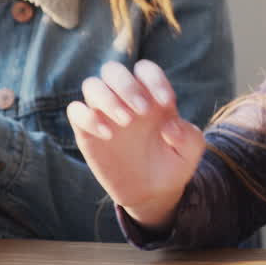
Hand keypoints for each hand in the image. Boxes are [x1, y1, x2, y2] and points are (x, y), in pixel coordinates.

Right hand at [67, 60, 205, 231]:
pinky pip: (75, 111)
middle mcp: (123, 100)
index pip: (145, 70)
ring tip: (126, 122)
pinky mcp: (87, 133)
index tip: (167, 103)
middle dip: (127, 85)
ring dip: (107, 98)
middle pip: (112, 70)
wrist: (151, 194)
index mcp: (150, 96)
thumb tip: (170, 125)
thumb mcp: (190, 152)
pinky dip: (87, 117)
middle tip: (142, 111)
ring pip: (91, 85)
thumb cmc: (172, 166)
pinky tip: (108, 135)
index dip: (154, 79)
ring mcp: (104, 115)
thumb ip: (189, 136)